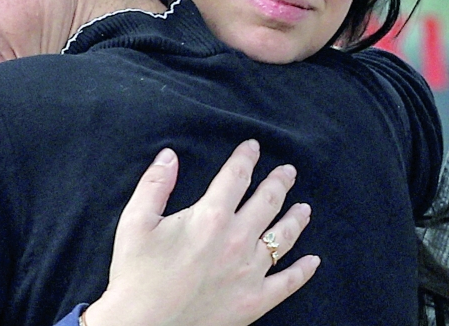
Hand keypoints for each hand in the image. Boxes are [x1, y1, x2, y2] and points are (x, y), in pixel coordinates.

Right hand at [86, 140, 318, 325]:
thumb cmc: (136, 273)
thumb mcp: (135, 221)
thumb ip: (155, 184)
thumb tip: (170, 155)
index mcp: (210, 216)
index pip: (236, 176)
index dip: (246, 157)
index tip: (253, 147)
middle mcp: (237, 240)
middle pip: (267, 201)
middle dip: (279, 182)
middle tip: (288, 172)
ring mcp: (250, 272)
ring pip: (283, 237)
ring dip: (296, 219)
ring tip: (305, 208)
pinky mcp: (255, 301)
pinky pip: (288, 282)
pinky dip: (304, 271)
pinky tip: (313, 261)